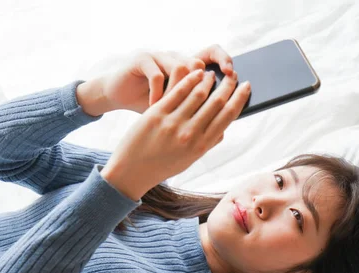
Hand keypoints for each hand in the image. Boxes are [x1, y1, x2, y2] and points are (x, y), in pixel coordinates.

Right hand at [100, 44, 236, 113]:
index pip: (212, 61)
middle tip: (212, 102)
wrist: (120, 93)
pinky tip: (155, 106)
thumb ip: (196, 115)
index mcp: (187, 69)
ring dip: (178, 92)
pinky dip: (157, 92)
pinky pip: (156, 73)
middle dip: (209, 81)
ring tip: (177, 111)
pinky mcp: (143, 59)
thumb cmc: (151, 106)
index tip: (238, 91)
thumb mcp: (175, 111)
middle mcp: (176, 58)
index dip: (224, 73)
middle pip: (199, 61)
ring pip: (180, 66)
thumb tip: (223, 130)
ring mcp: (160, 56)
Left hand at [101, 68, 250, 201]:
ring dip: (209, 80)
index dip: (239, 98)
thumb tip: (224, 129)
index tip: (246, 86)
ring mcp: (173, 123)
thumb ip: (207, 144)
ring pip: (198, 93)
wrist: (132, 171)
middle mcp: (190, 134)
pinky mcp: (156, 114)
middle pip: (216, 102)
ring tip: (214, 73)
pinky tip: (196, 72)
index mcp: (201, 146)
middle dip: (228, 86)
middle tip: (234, 75)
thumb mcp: (189, 159)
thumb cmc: (162, 165)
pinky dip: (189, 79)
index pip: (227, 116)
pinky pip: (177, 91)